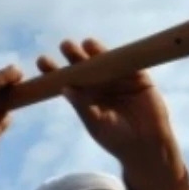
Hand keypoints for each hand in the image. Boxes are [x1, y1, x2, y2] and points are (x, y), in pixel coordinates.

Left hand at [36, 38, 175, 164]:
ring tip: (86, 43)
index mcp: (84, 95)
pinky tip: (114, 52)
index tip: (42, 60)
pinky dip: (120, 57)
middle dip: (74, 54)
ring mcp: (118, 80)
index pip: (66, 79)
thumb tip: (65, 88)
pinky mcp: (138, 79)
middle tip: (65, 45)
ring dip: (96, 51)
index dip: (54, 70)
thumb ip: (82, 106)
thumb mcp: (96, 123)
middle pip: (83, 66)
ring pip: (105, 61)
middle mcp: (98, 85)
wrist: (146, 146)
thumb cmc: (116, 139)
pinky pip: (129, 64)